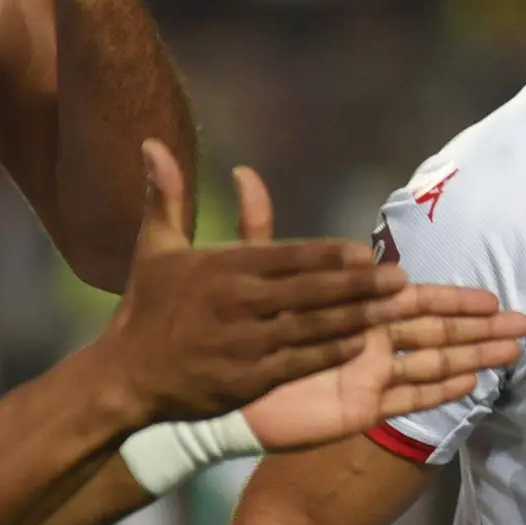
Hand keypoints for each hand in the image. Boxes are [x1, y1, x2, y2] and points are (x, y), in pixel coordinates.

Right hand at [99, 141, 419, 422]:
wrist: (124, 377)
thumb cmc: (147, 308)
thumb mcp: (155, 248)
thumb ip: (168, 197)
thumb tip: (153, 143)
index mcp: (222, 268)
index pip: (286, 256)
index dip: (329, 255)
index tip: (367, 251)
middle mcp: (237, 304)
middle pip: (309, 291)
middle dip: (358, 285)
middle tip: (401, 279)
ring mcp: (244, 344)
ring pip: (311, 328)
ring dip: (356, 318)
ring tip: (395, 310)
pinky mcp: (247, 380)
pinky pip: (298, 363)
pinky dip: (329, 354)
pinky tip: (360, 344)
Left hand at [221, 168, 525, 448]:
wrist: (217, 395)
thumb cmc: (235, 336)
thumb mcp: (248, 276)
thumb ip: (259, 231)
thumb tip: (244, 174)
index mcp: (354, 311)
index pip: (414, 301)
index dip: (453, 299)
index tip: (490, 295)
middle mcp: (370, 341)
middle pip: (436, 332)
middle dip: (478, 327)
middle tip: (523, 323)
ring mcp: (369, 377)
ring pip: (432, 363)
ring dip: (473, 356)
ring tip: (512, 350)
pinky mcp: (359, 409)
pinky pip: (407, 398)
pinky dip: (438, 390)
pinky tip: (471, 381)